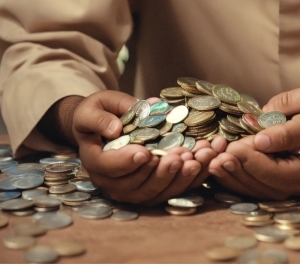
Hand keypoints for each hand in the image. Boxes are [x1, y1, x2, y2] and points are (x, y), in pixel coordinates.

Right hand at [67, 91, 226, 204]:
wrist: (104, 124)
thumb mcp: (93, 108)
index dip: (127, 163)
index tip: (146, 152)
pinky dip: (191, 177)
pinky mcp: (153, 187)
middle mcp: (113, 183)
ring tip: (199, 157)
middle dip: (162, 172)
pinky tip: (206, 160)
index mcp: (96, 162)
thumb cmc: (97, 113)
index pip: (110, 168)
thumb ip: (100, 117)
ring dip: (181, 177)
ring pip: (157, 191)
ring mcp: (133, 189)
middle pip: (137, 186)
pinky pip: (172, 188)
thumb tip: (115, 129)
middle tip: (181, 155)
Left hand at [208, 86, 299, 198]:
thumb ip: (285, 108)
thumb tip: (259, 130)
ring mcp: (296, 188)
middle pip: (269, 180)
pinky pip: (260, 189)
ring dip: (235, 178)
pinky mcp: (285, 188)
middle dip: (241, 168)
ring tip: (214, 163)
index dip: (256, 153)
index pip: (282, 159)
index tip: (236, 143)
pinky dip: (239, 182)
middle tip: (218, 155)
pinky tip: (222, 170)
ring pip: (262, 189)